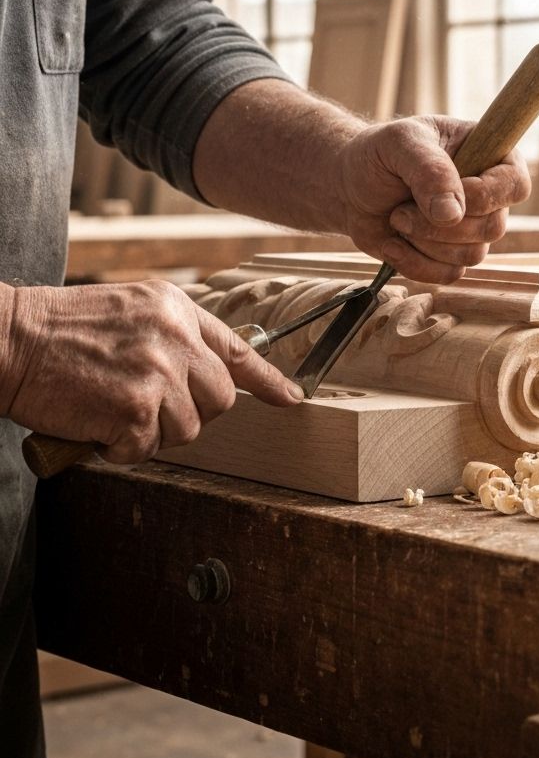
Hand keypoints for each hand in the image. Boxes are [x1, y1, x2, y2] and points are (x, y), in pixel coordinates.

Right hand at [0, 281, 302, 463]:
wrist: (9, 338)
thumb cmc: (62, 330)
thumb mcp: (132, 311)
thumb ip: (173, 336)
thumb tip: (205, 374)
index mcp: (178, 309)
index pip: (239, 349)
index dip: (269, 380)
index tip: (291, 398)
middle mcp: (177, 336)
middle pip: (219, 399)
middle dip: (189, 413)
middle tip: (147, 408)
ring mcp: (159, 371)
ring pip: (186, 429)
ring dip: (151, 433)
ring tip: (112, 409)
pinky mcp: (136, 407)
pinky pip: (146, 448)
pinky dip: (120, 448)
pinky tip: (95, 424)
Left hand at [336, 115, 530, 282]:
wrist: (350, 187)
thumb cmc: (379, 155)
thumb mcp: (399, 144)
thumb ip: (429, 170)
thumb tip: (453, 214)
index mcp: (489, 156)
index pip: (516, 184)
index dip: (487, 196)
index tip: (448, 192)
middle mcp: (488, 196)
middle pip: (493, 227)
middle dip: (440, 225)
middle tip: (401, 208)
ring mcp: (471, 229)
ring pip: (472, 255)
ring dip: (424, 241)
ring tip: (396, 218)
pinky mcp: (450, 257)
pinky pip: (449, 275)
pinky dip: (414, 263)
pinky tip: (392, 242)